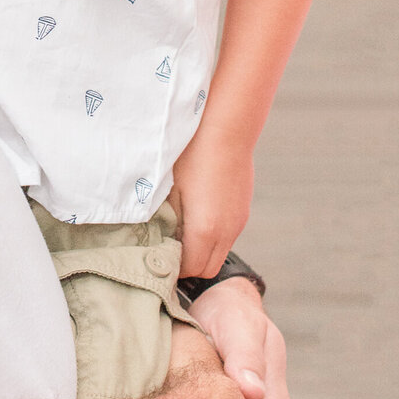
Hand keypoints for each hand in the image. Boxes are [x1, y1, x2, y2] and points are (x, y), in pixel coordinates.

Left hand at [168, 133, 253, 281]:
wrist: (226, 128)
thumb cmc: (191, 154)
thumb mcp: (168, 189)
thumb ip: (164, 221)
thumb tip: (156, 239)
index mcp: (204, 230)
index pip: (189, 269)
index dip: (172, 267)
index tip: (156, 257)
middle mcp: (226, 232)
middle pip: (207, 270)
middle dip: (188, 265)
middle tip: (167, 248)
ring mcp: (238, 222)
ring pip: (219, 253)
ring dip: (202, 250)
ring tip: (182, 230)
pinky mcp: (243, 211)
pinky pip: (227, 236)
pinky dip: (213, 237)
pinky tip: (199, 214)